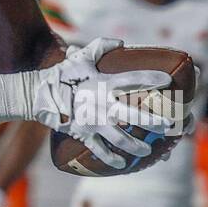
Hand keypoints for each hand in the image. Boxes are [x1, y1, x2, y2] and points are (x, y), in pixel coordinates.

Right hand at [34, 38, 173, 169]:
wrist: (38, 94)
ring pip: (121, 138)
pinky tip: (123, 164)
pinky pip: (100, 151)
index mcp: (103, 83)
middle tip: (169, 124)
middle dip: (154, 121)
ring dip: (137, 146)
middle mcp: (102, 104)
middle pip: (134, 114)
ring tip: (148, 150)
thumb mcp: (81, 56)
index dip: (151, 78)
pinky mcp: (84, 134)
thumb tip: (121, 42)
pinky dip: (112, 159)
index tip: (168, 80)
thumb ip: (101, 46)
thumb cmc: (62, 74)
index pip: (132, 79)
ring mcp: (94, 122)